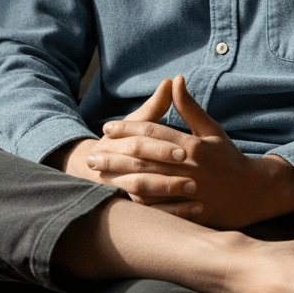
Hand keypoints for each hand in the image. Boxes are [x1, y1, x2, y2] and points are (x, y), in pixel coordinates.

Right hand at [56, 78, 198, 214]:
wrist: (97, 167)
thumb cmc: (130, 141)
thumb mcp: (141, 123)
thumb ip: (156, 106)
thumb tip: (173, 80)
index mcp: (119, 140)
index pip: (141, 140)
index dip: (162, 146)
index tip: (186, 151)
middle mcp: (115, 163)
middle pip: (139, 166)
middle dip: (166, 171)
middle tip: (194, 176)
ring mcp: (121, 187)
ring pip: (141, 191)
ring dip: (168, 192)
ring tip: (195, 191)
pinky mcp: (131, 206)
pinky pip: (150, 213)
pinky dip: (173, 213)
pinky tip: (196, 211)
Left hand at [100, 76, 293, 229]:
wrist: (255, 192)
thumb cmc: (230, 158)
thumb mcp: (212, 129)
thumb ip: (189, 107)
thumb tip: (175, 80)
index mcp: (193, 146)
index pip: (153, 132)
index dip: (127, 128)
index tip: (107, 127)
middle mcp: (189, 168)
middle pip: (144, 159)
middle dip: (115, 155)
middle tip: (93, 155)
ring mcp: (189, 193)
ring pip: (147, 184)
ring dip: (120, 179)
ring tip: (100, 175)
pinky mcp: (189, 213)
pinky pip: (157, 209)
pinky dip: (137, 204)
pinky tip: (119, 198)